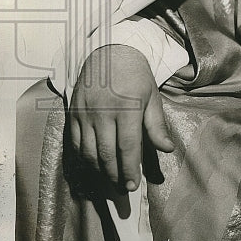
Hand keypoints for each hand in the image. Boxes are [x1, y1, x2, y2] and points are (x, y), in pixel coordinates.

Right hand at [68, 44, 173, 191]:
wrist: (109, 51)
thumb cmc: (135, 76)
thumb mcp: (152, 97)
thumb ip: (157, 125)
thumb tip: (167, 149)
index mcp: (127, 108)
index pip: (127, 146)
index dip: (129, 169)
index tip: (132, 185)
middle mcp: (103, 112)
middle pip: (105, 153)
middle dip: (114, 175)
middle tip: (122, 188)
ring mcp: (85, 113)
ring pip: (87, 151)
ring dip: (98, 170)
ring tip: (109, 179)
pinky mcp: (73, 113)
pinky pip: (74, 142)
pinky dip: (82, 158)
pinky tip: (92, 165)